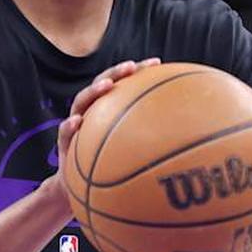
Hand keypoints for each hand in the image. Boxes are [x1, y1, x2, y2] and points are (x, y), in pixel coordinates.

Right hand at [54, 57, 161, 196]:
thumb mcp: (132, 156)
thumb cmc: (111, 169)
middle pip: (103, 84)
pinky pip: (65, 131)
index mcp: (109, 109)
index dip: (139, 70)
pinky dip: (70, 125)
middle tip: (131, 66)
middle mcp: (92, 111)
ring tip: (106, 85)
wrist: (80, 189)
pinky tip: (77, 122)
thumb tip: (186, 140)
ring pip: (82, 101)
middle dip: (117, 72)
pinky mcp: (65, 142)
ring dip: (94, 90)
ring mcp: (77, 124)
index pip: (124, 84)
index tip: (157, 62)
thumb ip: (150, 142)